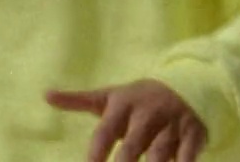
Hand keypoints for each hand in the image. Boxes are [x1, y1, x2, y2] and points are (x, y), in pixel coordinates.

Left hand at [45, 79, 206, 161]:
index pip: (105, 131)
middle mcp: (146, 113)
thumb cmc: (137, 100)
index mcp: (122, 104)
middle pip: (133, 145)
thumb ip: (77, 100)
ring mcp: (172, 124)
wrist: (184, 85)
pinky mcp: (194, 134)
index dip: (97, 152)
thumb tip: (45, 95)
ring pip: (161, 153)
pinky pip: (189, 155)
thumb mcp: (109, 97)